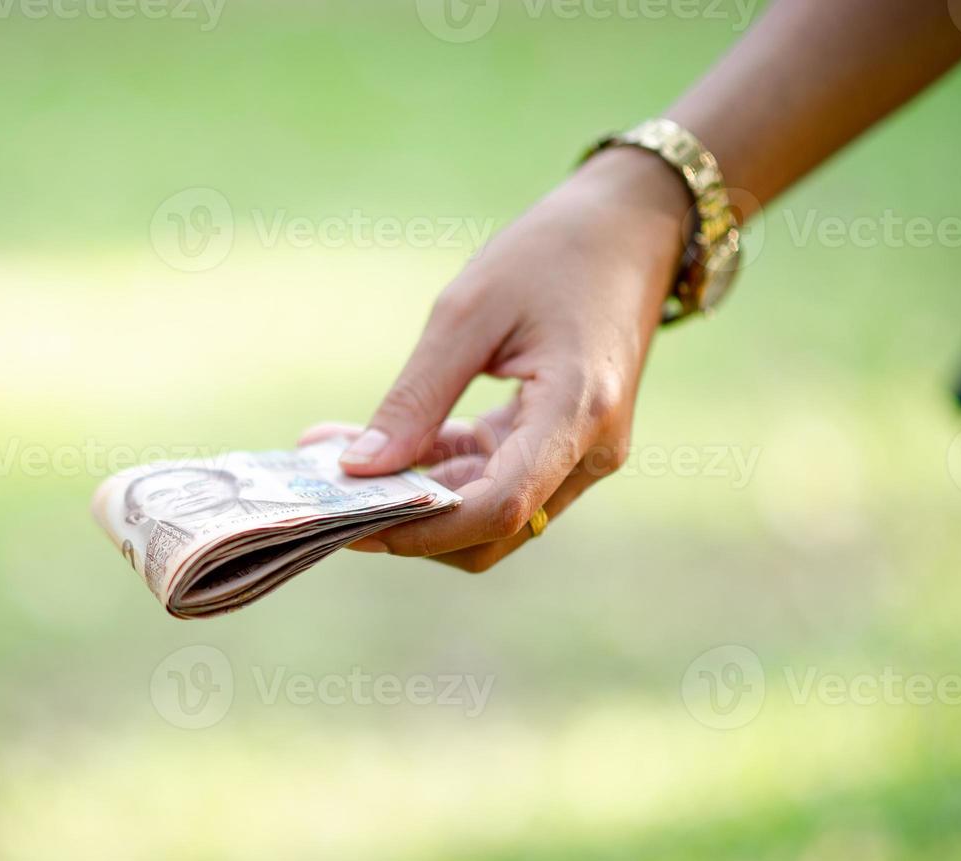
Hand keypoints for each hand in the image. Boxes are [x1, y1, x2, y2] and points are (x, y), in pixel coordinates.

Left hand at [301, 148, 690, 572]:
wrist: (631, 229)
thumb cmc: (553, 254)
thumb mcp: (467, 312)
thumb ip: (416, 397)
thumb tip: (360, 467)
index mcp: (578, 410)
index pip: (499, 507)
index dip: (421, 529)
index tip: (351, 521)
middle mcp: (591, 451)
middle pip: (492, 531)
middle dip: (410, 524)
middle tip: (328, 495)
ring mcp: (582, 456)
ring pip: (489, 517)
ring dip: (418, 500)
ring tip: (340, 459)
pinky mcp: (563, 448)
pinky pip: (497, 484)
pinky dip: (441, 474)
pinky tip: (385, 445)